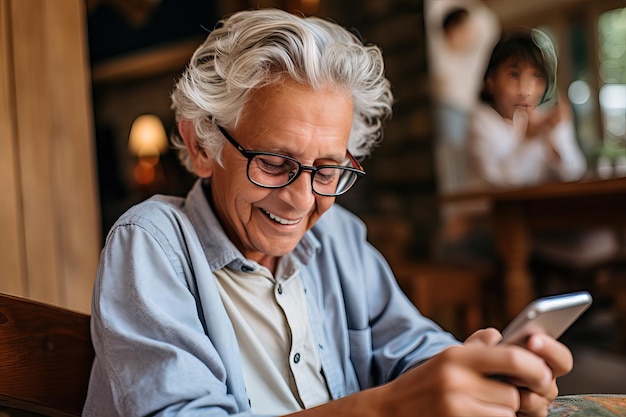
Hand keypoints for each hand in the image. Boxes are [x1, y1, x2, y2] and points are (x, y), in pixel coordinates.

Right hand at [290, 329, 571, 416]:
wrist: (387, 413)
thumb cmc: (421, 386)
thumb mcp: (444, 360)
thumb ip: (475, 347)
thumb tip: (500, 335)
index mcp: (456, 356)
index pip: (512, 357)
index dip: (536, 367)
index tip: (542, 374)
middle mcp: (456, 381)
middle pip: (514, 393)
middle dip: (517, 397)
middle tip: (516, 395)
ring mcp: (456, 408)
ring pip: (506, 413)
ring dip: (503, 413)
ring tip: (482, 408)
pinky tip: (477, 415)